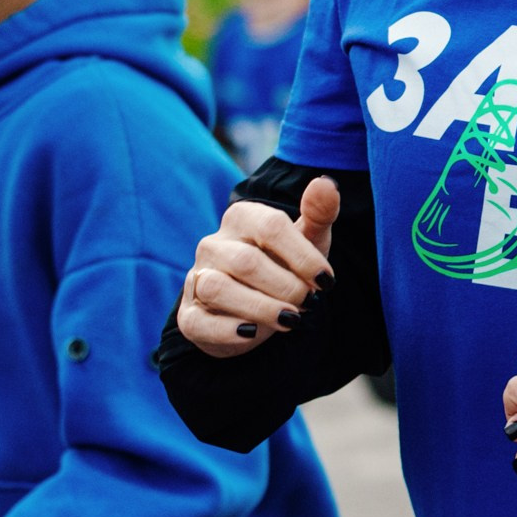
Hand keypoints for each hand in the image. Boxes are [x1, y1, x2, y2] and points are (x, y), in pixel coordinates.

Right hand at [177, 177, 337, 357]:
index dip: (303, 256)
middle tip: (309, 304)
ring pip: (217, 288)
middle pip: (246, 262)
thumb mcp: (307, 241)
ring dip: (260, 308)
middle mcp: (213, 245)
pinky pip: (199, 322)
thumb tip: (325, 183)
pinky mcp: (190, 316)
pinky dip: (226, 330)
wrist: (255, 306)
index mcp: (241, 217)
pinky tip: (252, 333)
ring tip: (290, 320)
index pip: (271, 226)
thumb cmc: (284, 265)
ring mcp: (196, 279)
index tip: (326, 281)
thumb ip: (318, 213)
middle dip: (285, 287)